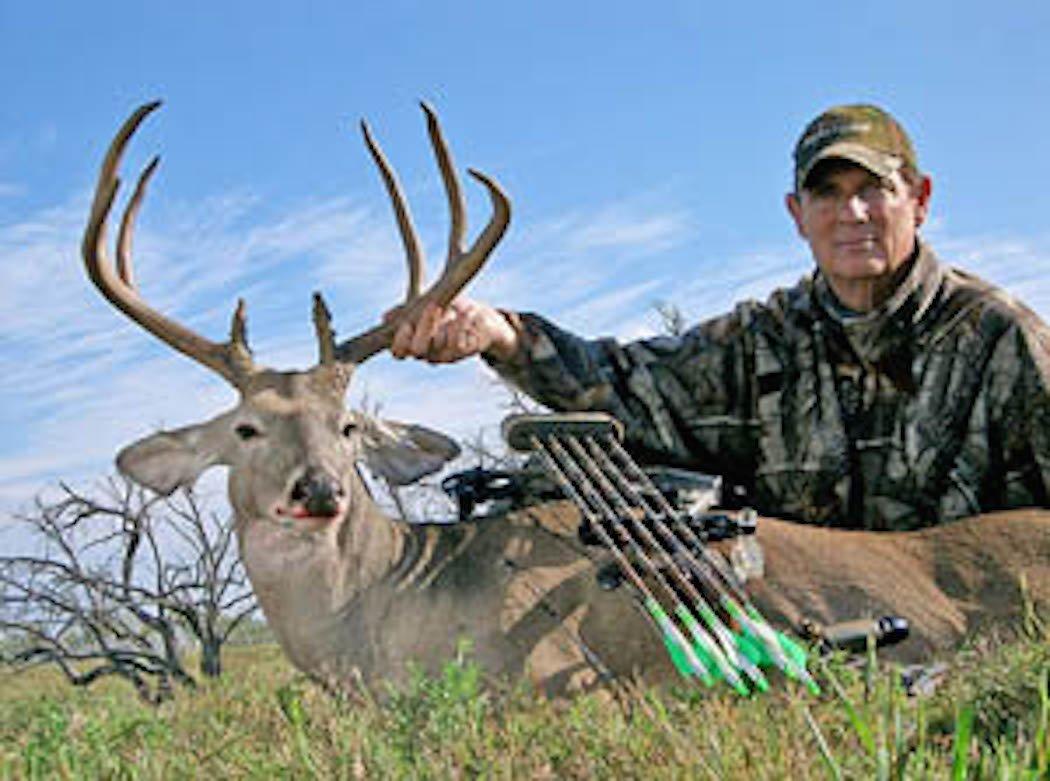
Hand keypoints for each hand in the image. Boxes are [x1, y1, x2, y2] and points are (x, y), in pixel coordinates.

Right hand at [387, 297, 519, 363]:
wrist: (481, 318)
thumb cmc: (450, 311)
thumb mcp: (426, 305)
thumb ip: (407, 310)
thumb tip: (385, 318)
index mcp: (416, 343)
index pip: (398, 352)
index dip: (399, 341)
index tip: (406, 323)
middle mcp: (428, 353)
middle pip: (417, 350)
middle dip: (424, 328)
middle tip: (433, 307)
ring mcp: (446, 355)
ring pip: (437, 345)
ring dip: (445, 323)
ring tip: (451, 308)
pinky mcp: (463, 352)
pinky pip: (457, 343)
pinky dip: (460, 324)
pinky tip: (464, 312)